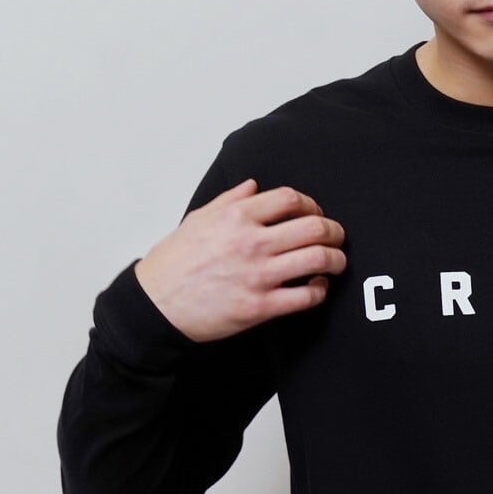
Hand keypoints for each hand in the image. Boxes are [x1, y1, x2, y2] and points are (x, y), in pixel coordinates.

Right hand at [134, 179, 346, 341]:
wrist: (155, 305)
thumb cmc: (174, 263)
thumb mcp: (198, 220)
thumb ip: (229, 200)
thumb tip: (254, 186)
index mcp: (236, 217)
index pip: (291, 199)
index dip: (312, 205)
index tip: (316, 214)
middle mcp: (251, 243)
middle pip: (314, 227)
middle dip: (334, 232)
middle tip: (337, 237)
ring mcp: (258, 276)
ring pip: (318, 259)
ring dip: (336, 260)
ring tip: (336, 262)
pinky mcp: (260, 307)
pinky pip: (307, 297)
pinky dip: (320, 291)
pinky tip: (317, 288)